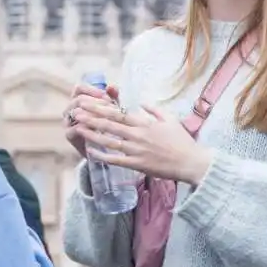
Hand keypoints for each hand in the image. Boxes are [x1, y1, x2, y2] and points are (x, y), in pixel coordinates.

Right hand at [63, 83, 118, 156]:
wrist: (100, 149)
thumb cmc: (105, 125)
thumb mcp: (111, 110)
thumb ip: (112, 97)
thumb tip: (112, 86)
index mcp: (78, 100)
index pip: (79, 89)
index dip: (91, 89)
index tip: (106, 95)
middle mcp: (70, 109)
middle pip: (78, 99)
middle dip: (95, 102)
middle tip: (109, 107)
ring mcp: (67, 122)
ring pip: (76, 112)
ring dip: (92, 113)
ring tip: (105, 117)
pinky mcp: (69, 135)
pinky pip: (75, 127)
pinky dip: (87, 126)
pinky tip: (99, 128)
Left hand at [74, 99, 212, 184]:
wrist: (191, 162)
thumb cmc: (181, 141)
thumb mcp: (170, 119)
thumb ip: (154, 109)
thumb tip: (142, 102)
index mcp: (144, 123)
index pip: (118, 113)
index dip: (100, 107)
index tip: (87, 102)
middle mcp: (138, 135)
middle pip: (109, 124)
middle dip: (90, 117)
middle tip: (75, 111)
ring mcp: (136, 150)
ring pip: (109, 141)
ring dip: (92, 134)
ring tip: (78, 128)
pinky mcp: (138, 165)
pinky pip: (116, 160)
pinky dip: (102, 155)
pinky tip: (90, 151)